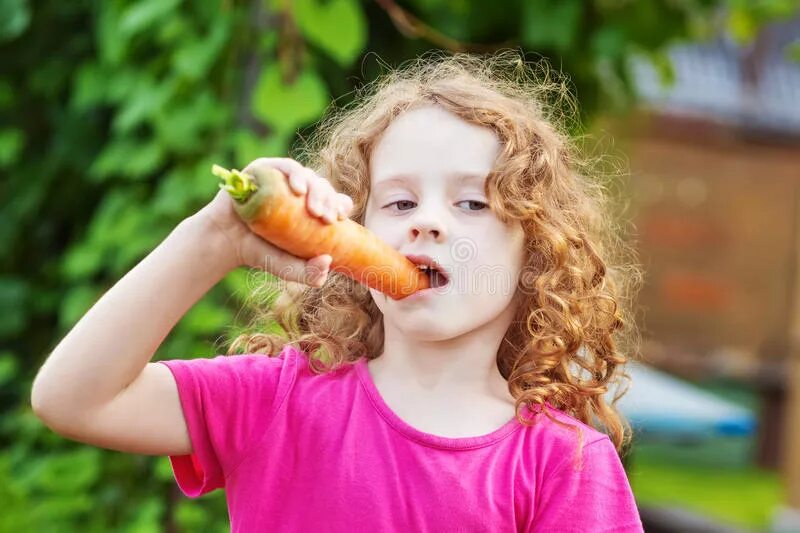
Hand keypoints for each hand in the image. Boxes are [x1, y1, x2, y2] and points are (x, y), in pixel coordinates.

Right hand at [191, 157, 353, 285]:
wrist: (226, 242)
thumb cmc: (260, 253)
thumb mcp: (288, 268)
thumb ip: (309, 274)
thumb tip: (328, 261)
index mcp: (311, 209)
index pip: (335, 201)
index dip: (341, 205)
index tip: (340, 218)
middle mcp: (300, 191)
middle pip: (324, 187)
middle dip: (329, 201)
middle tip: (327, 219)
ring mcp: (283, 178)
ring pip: (309, 176)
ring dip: (316, 189)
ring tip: (313, 209)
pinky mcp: (266, 169)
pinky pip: (286, 166)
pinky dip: (296, 174)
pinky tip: (299, 189)